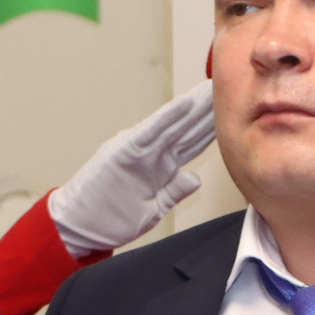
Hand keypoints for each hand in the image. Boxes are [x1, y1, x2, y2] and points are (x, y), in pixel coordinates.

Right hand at [47, 83, 217, 255]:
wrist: (79, 227)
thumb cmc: (111, 219)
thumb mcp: (153, 209)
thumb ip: (174, 192)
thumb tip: (196, 178)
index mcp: (161, 167)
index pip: (193, 142)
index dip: (212, 127)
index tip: (235, 112)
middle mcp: (152, 154)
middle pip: (187, 129)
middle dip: (208, 110)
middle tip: (231, 87)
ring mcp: (137, 150)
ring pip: (173, 124)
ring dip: (194, 107)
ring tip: (212, 88)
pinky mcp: (123, 151)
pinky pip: (150, 131)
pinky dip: (167, 117)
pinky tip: (184, 104)